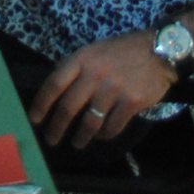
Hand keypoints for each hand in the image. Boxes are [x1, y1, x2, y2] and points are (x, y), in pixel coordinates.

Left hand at [29, 30, 176, 147]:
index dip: (42, 103)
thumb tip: (59, 88)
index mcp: (81, 59)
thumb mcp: (93, 50)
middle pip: (69, 106)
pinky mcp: (132, 102)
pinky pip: (113, 125)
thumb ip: (77, 67)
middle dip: (57, 126)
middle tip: (51, 139)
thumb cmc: (121, 50)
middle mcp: (94, 74)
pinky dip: (105, 134)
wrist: (158, 50)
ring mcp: (114, 89)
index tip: (35, 119)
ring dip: (81, 135)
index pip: (54, 83)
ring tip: (76, 143)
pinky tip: (101, 135)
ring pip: (91, 120)